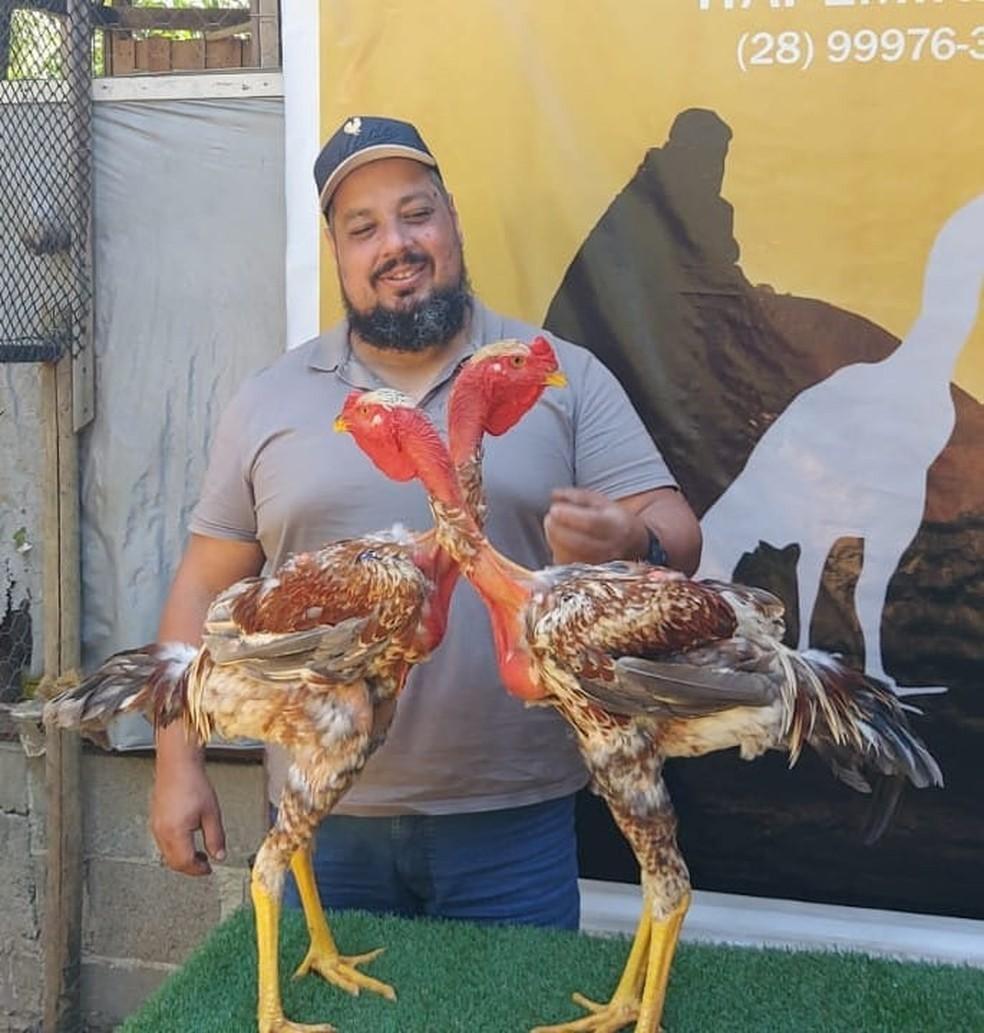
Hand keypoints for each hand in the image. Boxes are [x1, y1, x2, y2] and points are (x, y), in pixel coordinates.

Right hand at [150, 751, 225, 875]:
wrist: (177, 765)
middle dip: (189, 867)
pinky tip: (187, 839)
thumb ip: (216, 837)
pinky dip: (175, 847)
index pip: (185, 862)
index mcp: (175, 832)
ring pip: (167, 853)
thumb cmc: (193, 783)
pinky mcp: (155, 819)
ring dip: (182, 858)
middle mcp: (161, 832)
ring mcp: (156, 826)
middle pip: (173, 862)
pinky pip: (163, 842)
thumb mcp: (211, 813)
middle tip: (204, 864)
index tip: (209, 869)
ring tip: (199, 853)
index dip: (198, 870)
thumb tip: (220, 855)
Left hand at [543, 487, 647, 565]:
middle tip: (549, 518)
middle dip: (557, 529)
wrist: (633, 544)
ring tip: (552, 527)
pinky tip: (557, 540)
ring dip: (555, 540)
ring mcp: (601, 564)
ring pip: (571, 556)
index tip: (554, 508)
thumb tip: (554, 495)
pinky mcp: (590, 574)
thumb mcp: (601, 502)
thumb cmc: (613, 519)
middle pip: (578, 543)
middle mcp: (611, 548)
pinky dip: (557, 552)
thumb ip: (577, 497)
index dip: (569, 516)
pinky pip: (568, 565)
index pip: (591, 523)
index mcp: (616, 526)